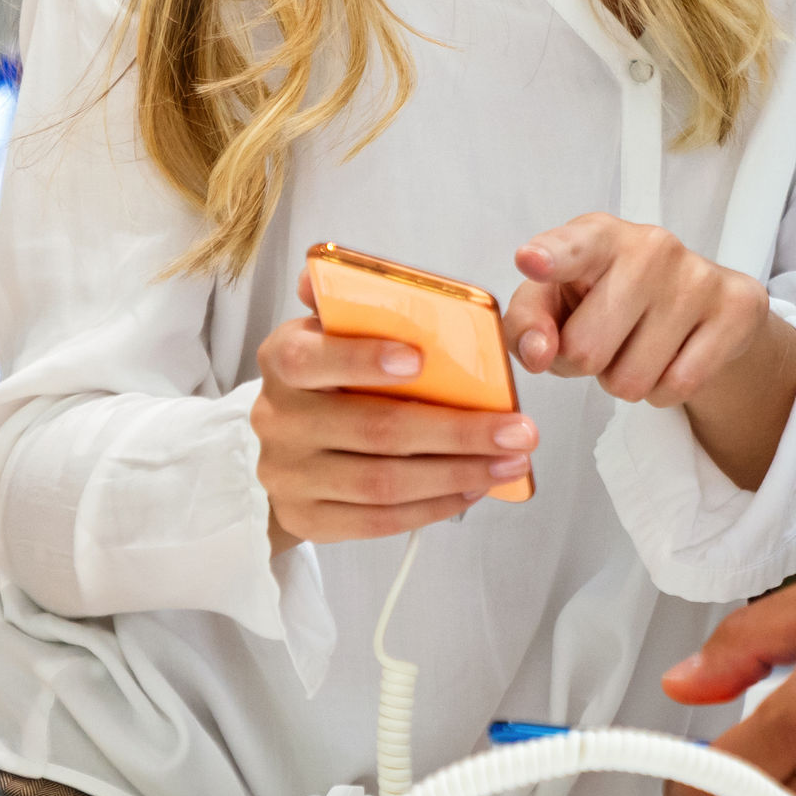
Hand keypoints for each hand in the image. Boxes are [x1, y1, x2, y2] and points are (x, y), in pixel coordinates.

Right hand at [251, 305, 534, 551]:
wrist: (286, 452)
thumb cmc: (325, 381)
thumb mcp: (327, 336)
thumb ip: (345, 306)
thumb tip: (348, 275)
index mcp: (282, 359)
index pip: (312, 359)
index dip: (363, 359)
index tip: (420, 360)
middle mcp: (278, 419)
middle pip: (373, 429)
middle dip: (455, 431)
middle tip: (518, 430)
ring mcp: (288, 475)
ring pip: (383, 482)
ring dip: (457, 472)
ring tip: (511, 462)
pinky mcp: (308, 519)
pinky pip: (379, 521)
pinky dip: (434, 505)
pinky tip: (473, 487)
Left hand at [506, 215, 780, 404]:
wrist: (699, 308)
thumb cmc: (610, 300)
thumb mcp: (557, 303)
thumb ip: (528, 323)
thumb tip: (538, 353)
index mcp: (597, 236)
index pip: (571, 248)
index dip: (550, 257)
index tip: (531, 261)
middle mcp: (649, 246)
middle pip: (585, 351)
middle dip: (584, 365)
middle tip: (604, 342)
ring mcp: (697, 276)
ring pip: (631, 379)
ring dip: (625, 380)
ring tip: (639, 348)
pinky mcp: (736, 309)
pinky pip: (677, 386)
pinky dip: (663, 391)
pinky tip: (671, 359)